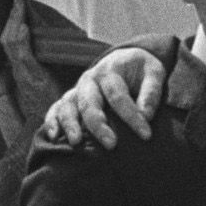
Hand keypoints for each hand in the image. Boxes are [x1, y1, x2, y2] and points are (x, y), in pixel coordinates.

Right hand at [45, 46, 167, 148]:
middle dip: (98, 124)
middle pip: (89, 103)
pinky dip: (51, 122)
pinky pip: (55, 110)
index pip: (118, 96)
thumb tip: (146, 114)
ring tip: (76, 143)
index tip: (146, 135)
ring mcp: (76, 91)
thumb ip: (151, 91)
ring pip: (67, 107)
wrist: (124, 61)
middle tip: (111, 144)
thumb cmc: (140, 70)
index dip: (132, 116)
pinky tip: (53, 138)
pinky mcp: (69, 101)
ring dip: (70, 124)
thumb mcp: (153, 72)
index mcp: (109, 71)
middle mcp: (89, 80)